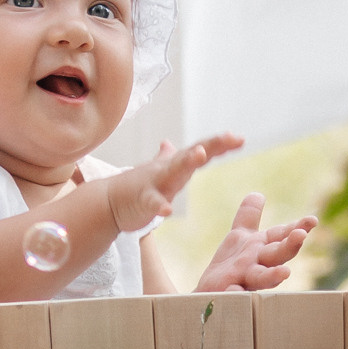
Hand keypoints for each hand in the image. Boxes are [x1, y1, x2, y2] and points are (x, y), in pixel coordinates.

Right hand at [103, 132, 243, 236]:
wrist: (107, 202)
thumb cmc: (135, 187)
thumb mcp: (157, 171)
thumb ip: (166, 158)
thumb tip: (169, 142)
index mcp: (175, 167)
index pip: (200, 150)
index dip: (219, 144)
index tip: (239, 138)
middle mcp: (167, 170)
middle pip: (192, 154)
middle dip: (211, 145)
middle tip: (231, 137)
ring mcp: (154, 183)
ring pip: (172, 171)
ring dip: (186, 162)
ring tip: (201, 154)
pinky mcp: (142, 201)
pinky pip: (152, 202)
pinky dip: (159, 205)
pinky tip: (167, 211)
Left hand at [194, 190, 315, 293]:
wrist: (208, 295)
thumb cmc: (231, 267)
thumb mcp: (240, 238)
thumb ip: (249, 217)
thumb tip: (258, 194)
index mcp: (261, 248)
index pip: (281, 235)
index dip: (296, 227)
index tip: (312, 220)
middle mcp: (257, 265)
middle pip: (277, 254)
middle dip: (290, 246)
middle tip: (300, 236)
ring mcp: (243, 281)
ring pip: (261, 278)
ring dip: (273, 275)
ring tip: (284, 273)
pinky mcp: (227, 296)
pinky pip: (231, 296)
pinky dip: (234, 293)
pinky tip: (234, 290)